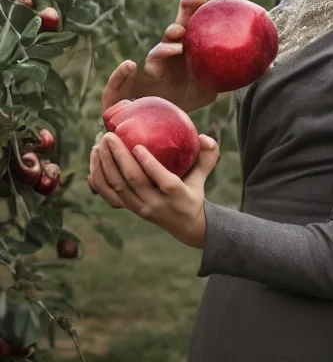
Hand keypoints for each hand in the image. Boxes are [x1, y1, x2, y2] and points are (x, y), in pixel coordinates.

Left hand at [87, 131, 219, 246]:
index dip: (148, 163)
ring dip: (104, 165)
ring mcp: (139, 208)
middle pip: (132, 181)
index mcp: (176, 195)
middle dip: (118, 157)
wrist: (185, 225)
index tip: (136, 145)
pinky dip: (98, 178)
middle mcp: (155, 203)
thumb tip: (203, 136)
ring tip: (99, 145)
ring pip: (116, 187)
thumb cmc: (193, 192)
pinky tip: (95, 161)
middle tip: (109, 136)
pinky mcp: (128, 209)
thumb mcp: (203, 176)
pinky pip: (107, 195)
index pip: (161, 180)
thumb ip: (208, 156)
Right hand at [101, 0, 227, 114]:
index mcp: (195, 44)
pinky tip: (175, 49)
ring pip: (168, 35)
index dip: (212, 7)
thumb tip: (246, 70)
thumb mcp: (212, 86)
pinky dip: (164, 51)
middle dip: (190, 4)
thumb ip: (224, 76)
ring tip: (182, 31)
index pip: (202, 20)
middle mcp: (179, 44)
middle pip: (184, 18)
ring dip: (175, 30)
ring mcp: (165, 53)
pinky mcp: (152, 66)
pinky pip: (156, 56)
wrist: (167, 112)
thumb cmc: (189, 94)